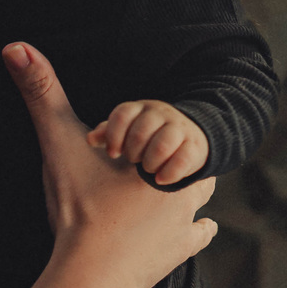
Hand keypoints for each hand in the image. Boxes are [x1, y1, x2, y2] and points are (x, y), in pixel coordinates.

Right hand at [2, 44, 216, 287]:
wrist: (90, 272)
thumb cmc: (78, 208)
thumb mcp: (59, 143)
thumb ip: (41, 93)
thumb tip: (15, 46)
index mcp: (161, 156)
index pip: (168, 132)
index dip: (144, 139)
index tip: (124, 152)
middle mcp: (181, 185)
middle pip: (185, 160)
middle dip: (166, 161)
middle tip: (138, 169)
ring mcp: (184, 222)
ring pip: (198, 197)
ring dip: (182, 193)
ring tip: (155, 195)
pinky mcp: (179, 253)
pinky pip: (199, 235)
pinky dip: (192, 231)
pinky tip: (181, 230)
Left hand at [86, 99, 208, 186]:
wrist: (191, 135)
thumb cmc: (150, 136)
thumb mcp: (128, 130)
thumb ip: (109, 133)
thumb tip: (91, 139)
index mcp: (141, 108)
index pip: (122, 114)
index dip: (114, 135)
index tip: (114, 153)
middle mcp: (161, 114)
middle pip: (140, 133)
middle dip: (133, 152)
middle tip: (135, 160)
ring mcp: (180, 128)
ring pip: (162, 145)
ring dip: (150, 163)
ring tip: (148, 168)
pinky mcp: (195, 146)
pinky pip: (182, 160)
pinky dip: (168, 174)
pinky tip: (160, 179)